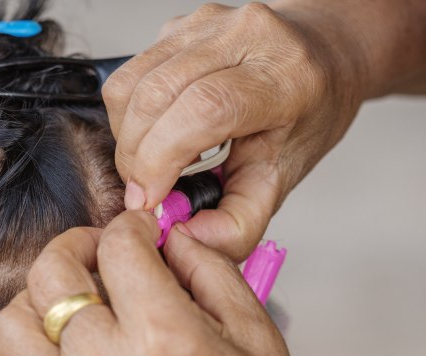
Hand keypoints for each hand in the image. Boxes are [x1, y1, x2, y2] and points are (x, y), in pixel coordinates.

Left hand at [0, 211, 335, 355]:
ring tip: (71, 306)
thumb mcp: (255, 333)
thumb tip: (170, 236)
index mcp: (163, 339)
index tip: (139, 234)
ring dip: (39, 300)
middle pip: (51, 273)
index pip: (117, 248)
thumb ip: (209, 268)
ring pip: (11, 322)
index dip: (129, 227)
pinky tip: (47, 355)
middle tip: (99, 254)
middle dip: (77, 247)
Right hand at [102, 2, 364, 259]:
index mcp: (283, 76)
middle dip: (135, 157)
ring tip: (153, 160)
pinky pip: (128, 77)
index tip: (148, 199)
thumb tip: (186, 239)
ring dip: (126, 138)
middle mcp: (244, 37)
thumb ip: (240, 221)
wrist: (319, 56)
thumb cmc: (305, 114)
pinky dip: (128, 116)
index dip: (162, 158)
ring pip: (130, 86)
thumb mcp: (282, 176)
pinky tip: (157, 130)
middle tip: (146, 191)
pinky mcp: (177, 26)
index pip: (205, 108)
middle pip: (156, 95)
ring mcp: (205, 25)